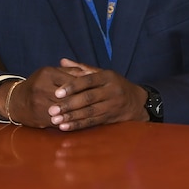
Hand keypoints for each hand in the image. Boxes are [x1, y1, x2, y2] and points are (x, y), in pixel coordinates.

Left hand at [12, 59, 147, 131]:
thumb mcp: (103, 74)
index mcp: (108, 77)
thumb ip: (82, 68)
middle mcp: (112, 90)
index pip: (88, 81)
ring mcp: (112, 105)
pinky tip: (66, 127)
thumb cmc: (114, 85)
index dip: (72, 86)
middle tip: (51, 110)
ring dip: (71, 117)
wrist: (137, 102)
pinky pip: (93, 122)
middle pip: (88, 98)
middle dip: (68, 105)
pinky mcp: (111, 117)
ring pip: (90, 112)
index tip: (56, 93)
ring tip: (55, 120)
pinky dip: (78, 125)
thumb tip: (62, 61)